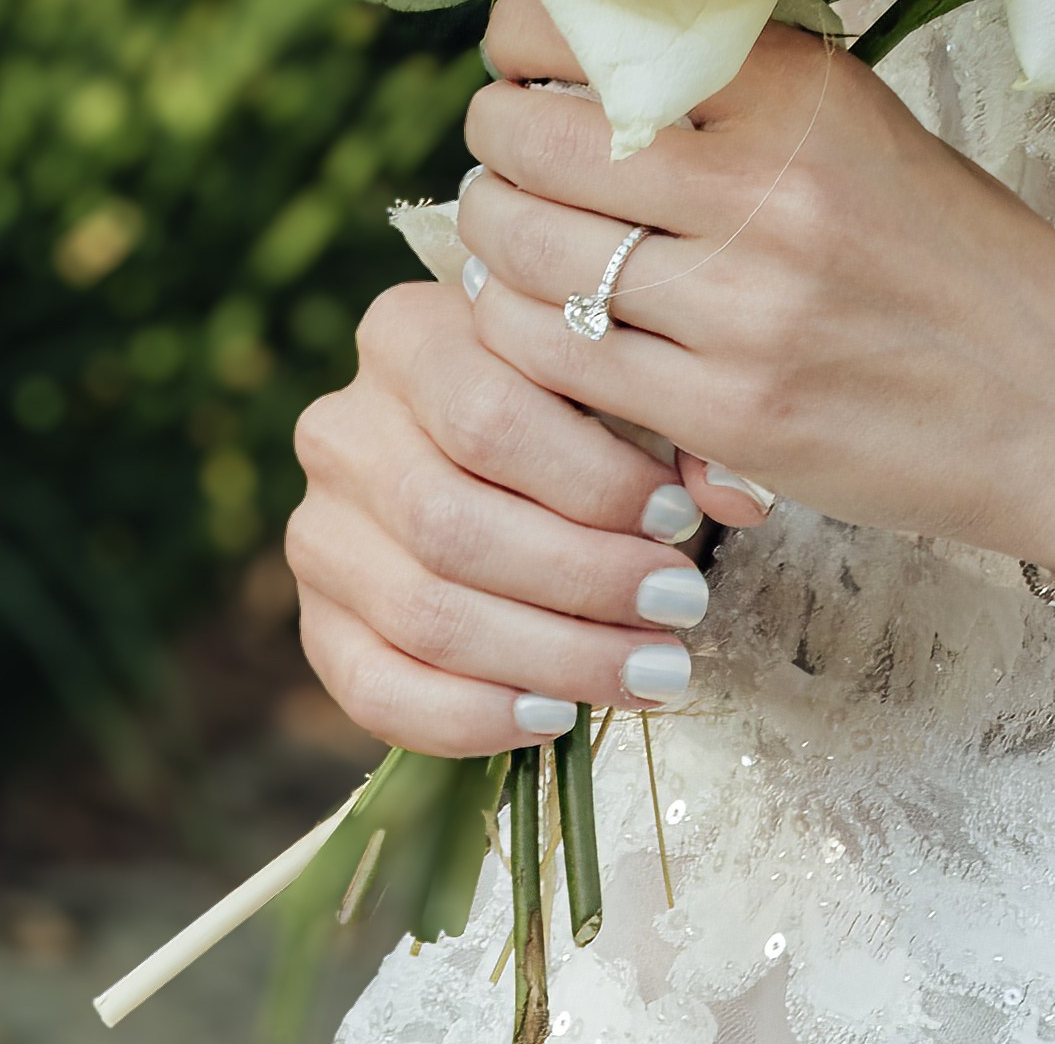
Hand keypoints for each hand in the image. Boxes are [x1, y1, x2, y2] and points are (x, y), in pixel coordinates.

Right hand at [286, 280, 714, 754]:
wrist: (504, 469)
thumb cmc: (581, 420)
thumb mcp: (623, 396)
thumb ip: (680, 432)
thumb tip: (738, 498)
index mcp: (409, 337)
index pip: (489, 417)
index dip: (590, 481)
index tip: (679, 520)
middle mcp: (343, 425)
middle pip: (450, 523)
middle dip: (581, 579)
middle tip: (680, 608)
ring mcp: (316, 526)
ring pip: (423, 609)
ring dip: (550, 655)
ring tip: (651, 671)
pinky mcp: (316, 617)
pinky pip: (372, 686)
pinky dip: (467, 714)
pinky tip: (555, 716)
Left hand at [457, 0, 1054, 567]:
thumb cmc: (951, 258)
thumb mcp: (862, 132)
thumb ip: (736, 93)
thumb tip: (576, 52)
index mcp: (806, 94)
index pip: (594, 29)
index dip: (521, 40)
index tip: (523, 60)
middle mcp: (772, 188)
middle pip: (535, 137)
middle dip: (496, 139)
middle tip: (507, 149)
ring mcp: (747, 308)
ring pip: (526, 249)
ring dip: (491, 236)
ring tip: (512, 232)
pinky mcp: (729, 414)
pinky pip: (555, 355)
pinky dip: (522, 330)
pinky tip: (543, 317)